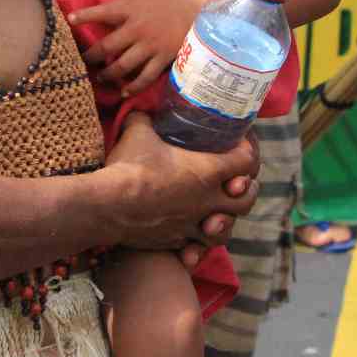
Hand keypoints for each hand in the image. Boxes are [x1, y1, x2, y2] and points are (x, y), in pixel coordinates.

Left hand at [71, 0, 199, 96]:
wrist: (193, 10)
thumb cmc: (160, 5)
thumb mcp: (137, 1)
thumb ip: (116, 11)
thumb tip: (88, 19)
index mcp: (130, 9)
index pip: (103, 12)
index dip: (85, 16)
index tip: (70, 20)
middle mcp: (138, 28)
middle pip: (108, 46)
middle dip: (92, 56)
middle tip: (84, 63)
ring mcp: (150, 45)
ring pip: (123, 65)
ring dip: (108, 74)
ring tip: (101, 77)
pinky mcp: (163, 58)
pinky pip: (145, 77)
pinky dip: (133, 86)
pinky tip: (123, 91)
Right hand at [105, 114, 259, 252]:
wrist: (109, 206)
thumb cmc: (130, 166)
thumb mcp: (138, 131)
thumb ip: (146, 119)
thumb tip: (142, 110)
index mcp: (208, 171)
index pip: (247, 161)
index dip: (248, 151)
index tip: (240, 144)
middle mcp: (208, 200)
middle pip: (246, 201)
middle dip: (246, 191)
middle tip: (237, 182)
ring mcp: (193, 224)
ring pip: (225, 231)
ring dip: (224, 222)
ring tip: (216, 214)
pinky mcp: (176, 241)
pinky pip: (196, 246)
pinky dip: (196, 243)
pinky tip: (189, 238)